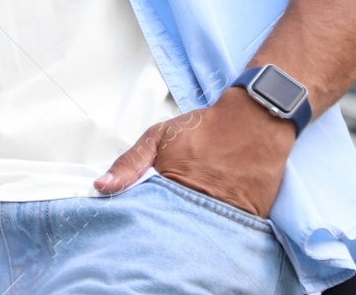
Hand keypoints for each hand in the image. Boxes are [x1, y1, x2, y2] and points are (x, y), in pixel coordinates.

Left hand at [93, 87, 296, 217]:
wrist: (254, 120)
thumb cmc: (203, 128)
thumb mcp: (158, 137)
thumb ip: (130, 163)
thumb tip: (102, 187)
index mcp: (170, 183)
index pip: (145, 215)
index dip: (140, 218)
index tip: (134, 222)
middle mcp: (197, 202)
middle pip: (171, 230)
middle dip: (162, 229)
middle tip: (158, 226)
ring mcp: (224, 212)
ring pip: (198, 234)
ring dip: (189, 233)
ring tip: (184, 226)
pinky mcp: (248, 218)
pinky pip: (226, 234)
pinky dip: (216, 231)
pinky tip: (208, 223)